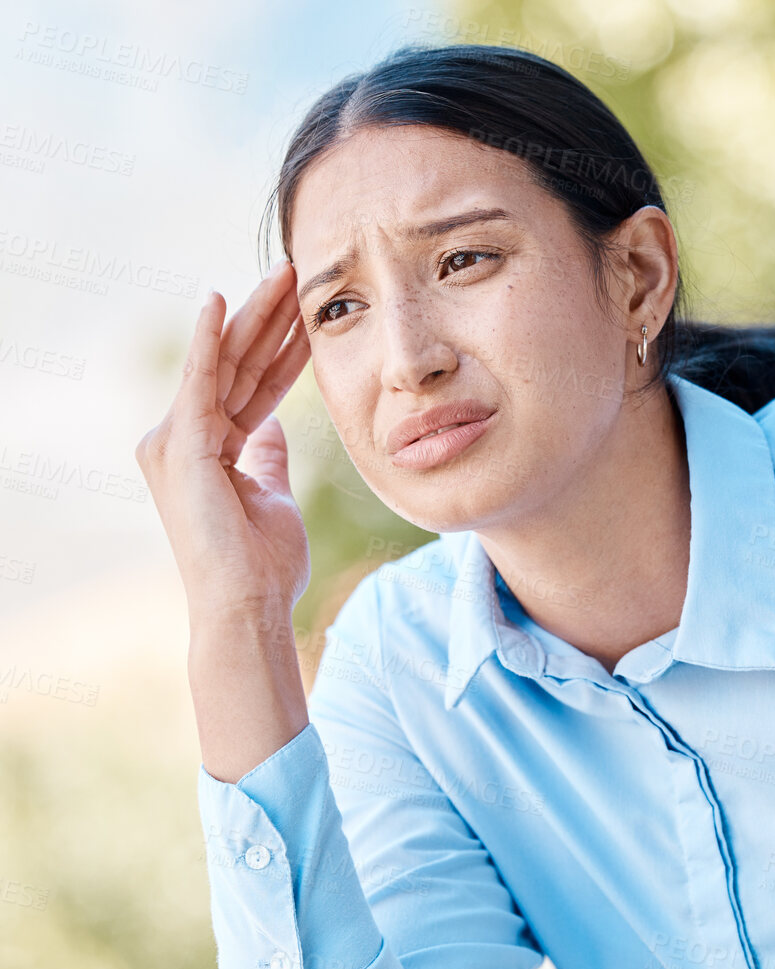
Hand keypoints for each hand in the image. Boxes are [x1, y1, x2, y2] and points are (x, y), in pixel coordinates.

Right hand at [134, 262, 312, 622]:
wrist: (248, 605)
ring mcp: (177, 440)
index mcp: (211, 447)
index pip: (252, 384)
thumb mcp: (274, 495)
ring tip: (283, 274)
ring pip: (223, 362)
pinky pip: (198, 381)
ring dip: (253, 315)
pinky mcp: (181, 446)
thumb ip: (267, 456)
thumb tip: (273, 427)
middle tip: (296, 271)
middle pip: (235, 364)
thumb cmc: (263, 564)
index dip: (282, 348)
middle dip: (268, 317)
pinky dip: (205, 339)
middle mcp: (185, 437)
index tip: (310, 313)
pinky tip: (218, 300)